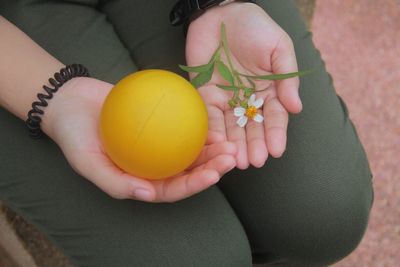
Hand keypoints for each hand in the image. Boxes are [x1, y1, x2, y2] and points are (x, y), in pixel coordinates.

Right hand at [42, 77, 236, 202]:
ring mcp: (158, 142)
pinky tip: (212, 115)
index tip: (213, 174)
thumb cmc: (74, 136)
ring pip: (190, 147)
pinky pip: (181, 122)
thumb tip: (146, 195)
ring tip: (229, 138)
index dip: (195, 185)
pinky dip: (197, 121)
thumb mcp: (86, 162)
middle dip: (213, 167)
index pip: (173, 189)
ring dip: (211, 146)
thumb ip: (114, 183)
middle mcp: (153, 164)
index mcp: (141, 180)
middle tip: (230, 155)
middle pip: (188, 170)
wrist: (69, 102)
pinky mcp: (160, 121)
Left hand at [185, 2, 301, 168]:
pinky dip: (212, 130)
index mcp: (269, 90)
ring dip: (233, 144)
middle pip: (252, 127)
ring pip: (231, 126)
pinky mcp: (206, 94)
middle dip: (253, 145)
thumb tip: (296, 108)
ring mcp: (227, 98)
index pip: (274, 116)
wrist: (221, 13)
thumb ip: (286, 77)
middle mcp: (248, 98)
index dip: (275, 134)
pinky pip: (209, 115)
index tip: (276, 151)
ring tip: (236, 161)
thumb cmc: (255, 27)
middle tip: (252, 162)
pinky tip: (216, 144)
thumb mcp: (279, 47)